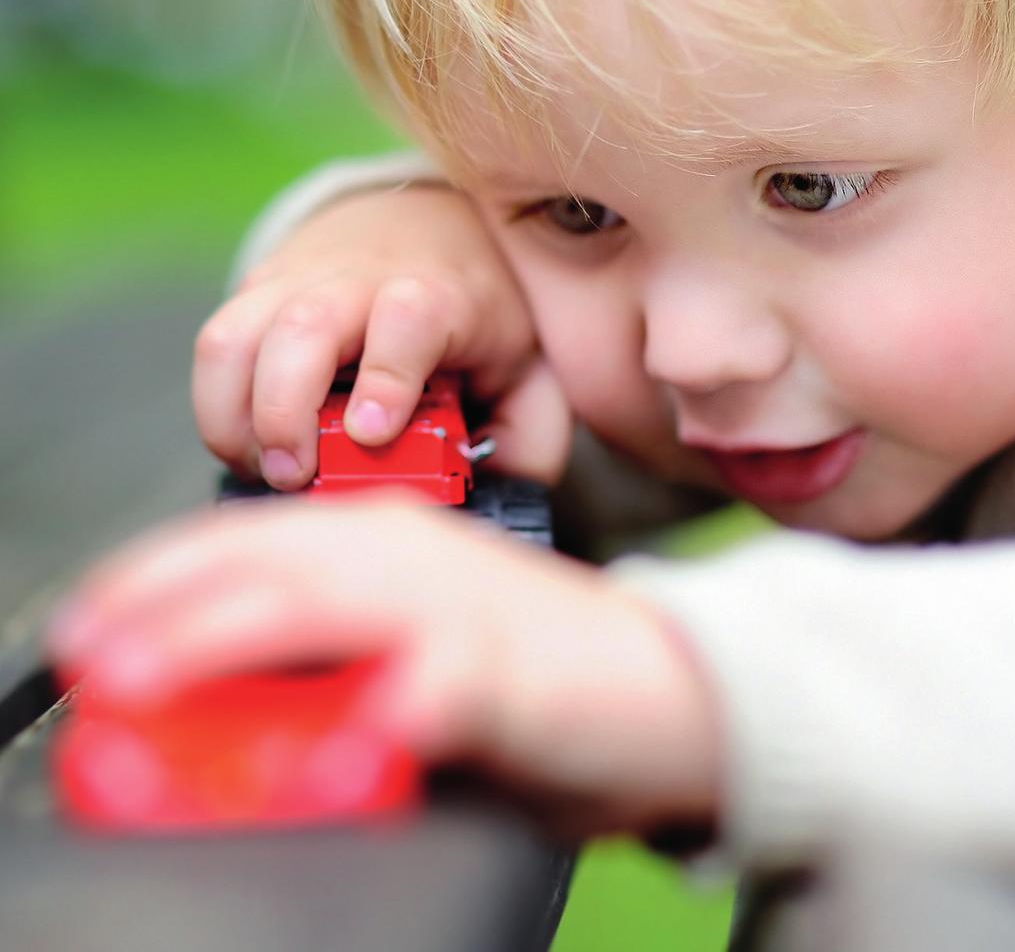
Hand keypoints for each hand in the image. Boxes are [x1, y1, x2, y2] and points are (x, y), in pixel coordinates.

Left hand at [47, 500, 720, 837]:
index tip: (101, 618)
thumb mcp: (414, 641)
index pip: (253, 540)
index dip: (165, 575)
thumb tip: (235, 701)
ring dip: (231, 640)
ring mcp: (454, 609)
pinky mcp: (506, 673)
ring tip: (156, 676)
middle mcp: (409, 557)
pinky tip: (361, 723)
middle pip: (270, 566)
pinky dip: (393, 703)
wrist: (663, 679)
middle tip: (103, 655)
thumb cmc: (532, 664)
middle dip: (169, 606)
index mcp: (385, 542)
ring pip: (327, 606)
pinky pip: (438, 685)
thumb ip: (334, 657)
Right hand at [193, 186, 570, 489]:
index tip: (372, 431)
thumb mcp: (528, 368)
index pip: (410, 316)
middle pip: (303, 327)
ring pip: (232, 336)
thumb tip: (496, 493)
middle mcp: (361, 280)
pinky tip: (252, 449)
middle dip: (285, 410)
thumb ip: (528, 435)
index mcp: (441, 295)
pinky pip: (213, 349)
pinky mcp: (255, 294)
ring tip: (267, 469)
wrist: (428, 222)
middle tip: (296, 475)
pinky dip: (217, 410)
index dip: (388, 374)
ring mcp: (296, 282)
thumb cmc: (478, 314)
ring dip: (232, 417)